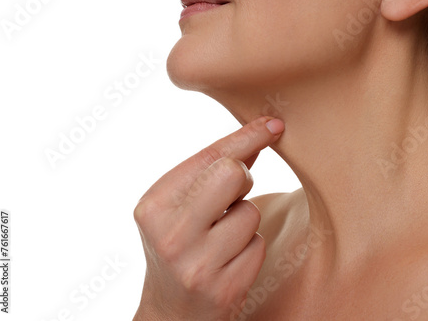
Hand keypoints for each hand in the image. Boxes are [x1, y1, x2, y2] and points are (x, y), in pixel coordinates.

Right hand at [133, 116, 284, 320]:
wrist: (171, 312)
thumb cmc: (179, 247)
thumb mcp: (179, 207)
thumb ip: (211, 172)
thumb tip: (259, 133)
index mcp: (154, 205)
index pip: (210, 157)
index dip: (246, 136)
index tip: (274, 124)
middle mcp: (170, 234)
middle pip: (232, 174)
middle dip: (242, 180)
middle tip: (230, 197)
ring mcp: (196, 264)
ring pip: (251, 213)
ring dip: (244, 222)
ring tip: (221, 239)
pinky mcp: (223, 288)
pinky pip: (258, 246)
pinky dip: (249, 248)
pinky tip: (228, 262)